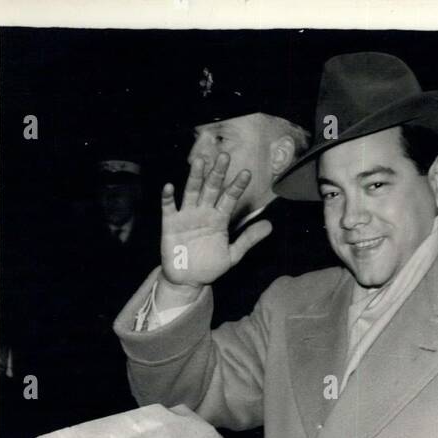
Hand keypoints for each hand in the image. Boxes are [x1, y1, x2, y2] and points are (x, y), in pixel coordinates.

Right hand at [160, 152, 271, 289]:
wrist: (188, 281)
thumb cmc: (209, 266)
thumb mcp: (232, 255)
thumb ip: (248, 239)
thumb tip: (270, 225)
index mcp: (219, 219)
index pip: (230, 198)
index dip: (237, 186)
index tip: (246, 173)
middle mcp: (204, 213)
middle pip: (211, 189)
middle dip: (217, 173)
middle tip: (224, 156)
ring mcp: (187, 216)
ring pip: (191, 192)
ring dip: (195, 177)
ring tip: (200, 161)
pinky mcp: (170, 223)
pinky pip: (169, 208)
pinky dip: (168, 198)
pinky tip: (169, 187)